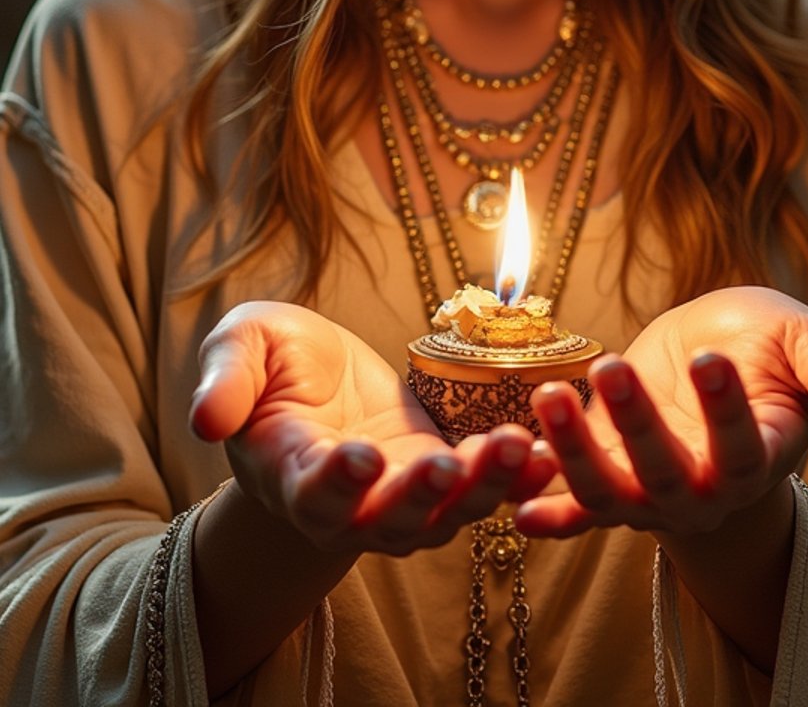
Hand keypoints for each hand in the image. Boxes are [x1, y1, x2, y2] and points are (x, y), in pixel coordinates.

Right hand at [190, 301, 556, 556]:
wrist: (317, 392)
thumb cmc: (273, 367)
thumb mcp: (243, 347)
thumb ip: (225, 377)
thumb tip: (202, 415)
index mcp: (293, 473)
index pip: (313, 491)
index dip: (335, 482)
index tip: (357, 459)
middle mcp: (353, 506)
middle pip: (388, 520)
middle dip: (419, 497)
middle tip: (446, 468)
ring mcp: (406, 500)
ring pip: (447, 515)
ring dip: (483, 488)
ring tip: (517, 448)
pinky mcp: (450, 478)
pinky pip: (486, 491)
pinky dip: (516, 476)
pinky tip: (546, 448)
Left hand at [516, 285, 807, 539]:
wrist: (713, 359)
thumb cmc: (768, 350)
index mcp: (758, 454)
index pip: (744, 444)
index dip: (727, 410)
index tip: (712, 358)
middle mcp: (703, 489)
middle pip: (669, 474)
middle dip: (640, 427)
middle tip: (615, 366)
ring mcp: (647, 492)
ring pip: (609, 492)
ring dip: (575, 453)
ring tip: (550, 396)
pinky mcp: (602, 481)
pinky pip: (570, 506)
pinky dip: (543, 507)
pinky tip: (512, 498)